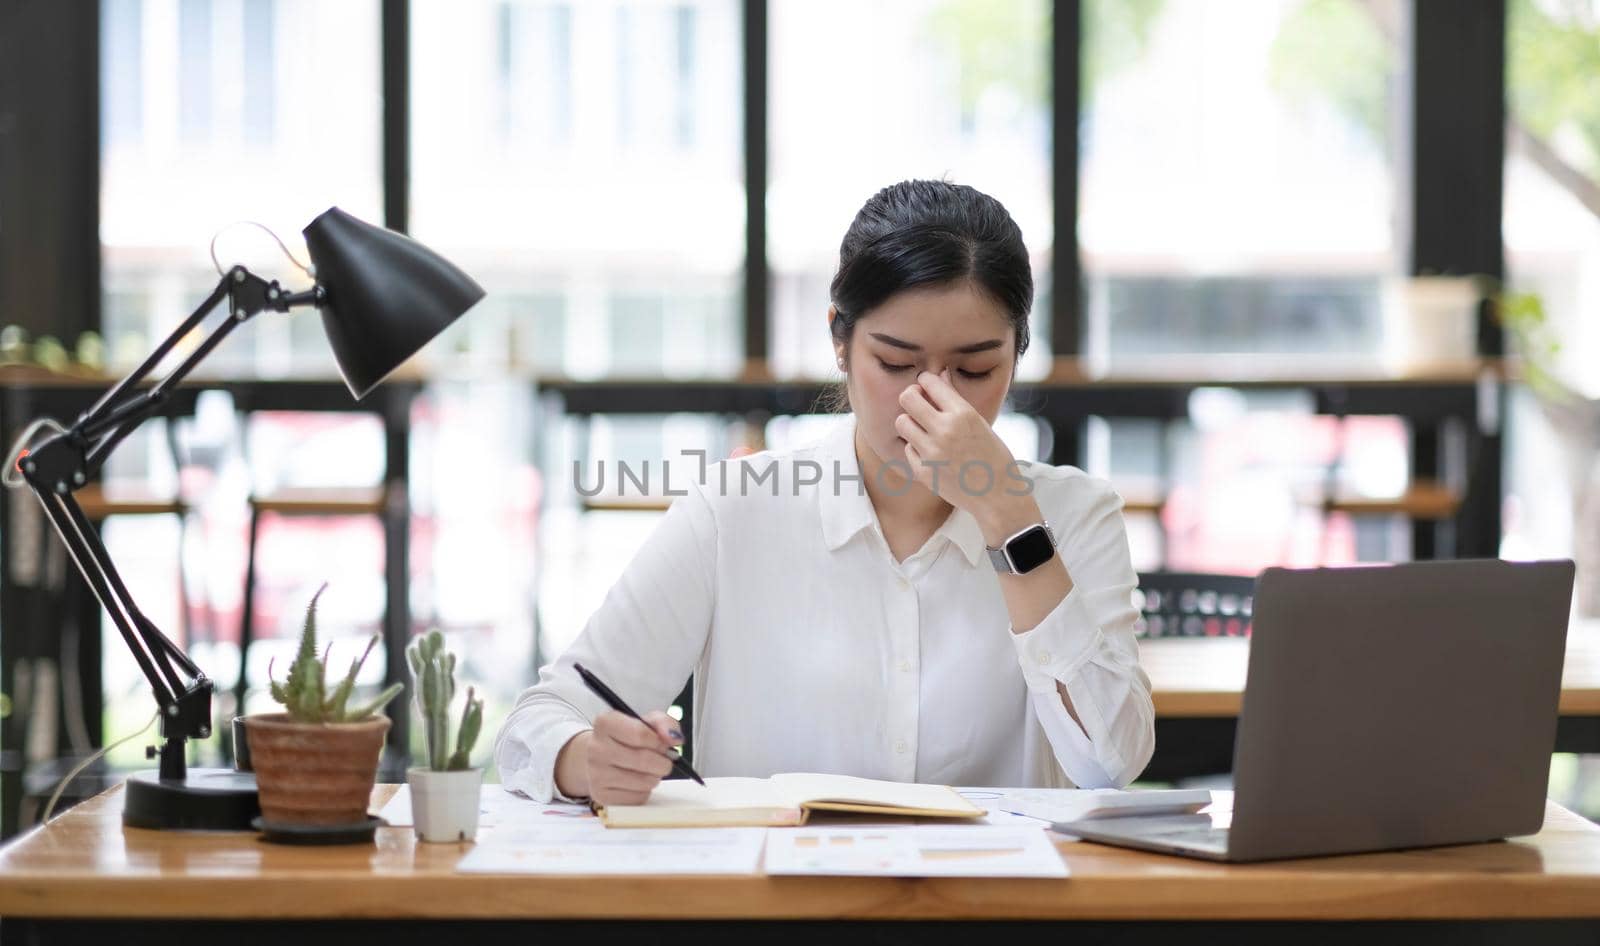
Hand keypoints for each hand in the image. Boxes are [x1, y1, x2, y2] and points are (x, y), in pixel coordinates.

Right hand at [575, 710, 683, 805]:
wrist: (598, 756)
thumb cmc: (625, 738)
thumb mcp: (645, 722)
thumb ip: (664, 723)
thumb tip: (674, 738)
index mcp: (605, 723)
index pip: (641, 734)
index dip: (658, 741)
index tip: (661, 743)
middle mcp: (596, 748)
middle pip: (645, 760)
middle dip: (662, 761)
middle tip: (661, 759)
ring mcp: (596, 774)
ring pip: (645, 781)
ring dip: (655, 776)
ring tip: (648, 769)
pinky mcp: (602, 796)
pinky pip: (639, 797)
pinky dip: (645, 790)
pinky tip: (636, 781)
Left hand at [894, 369, 1017, 517]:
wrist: (998, 496)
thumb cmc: (993, 456)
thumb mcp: (979, 422)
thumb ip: (954, 399)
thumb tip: (939, 374)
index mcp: (963, 414)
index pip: (929, 382)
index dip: (925, 381)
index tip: (927, 387)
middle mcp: (945, 430)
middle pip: (907, 398)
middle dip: (911, 397)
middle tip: (918, 404)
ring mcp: (932, 452)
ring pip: (901, 423)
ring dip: (910, 423)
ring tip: (923, 429)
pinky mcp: (923, 471)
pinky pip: (907, 449)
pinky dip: (916, 449)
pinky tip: (931, 453)